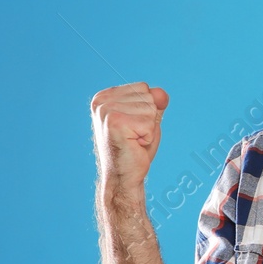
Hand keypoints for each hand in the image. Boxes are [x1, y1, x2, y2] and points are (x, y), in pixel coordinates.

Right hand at [91, 82, 168, 198]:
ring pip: (150, 109)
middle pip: (148, 96)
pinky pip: (149, 123)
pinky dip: (148, 137)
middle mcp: (101, 101)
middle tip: (134, 136)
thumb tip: (161, 93)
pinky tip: (134, 145)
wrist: (123, 176)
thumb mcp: (148, 118)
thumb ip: (155, 102)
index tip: (133, 126)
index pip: (143, 88)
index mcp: (105, 96)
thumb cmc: (135, 148)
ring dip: (149, 129)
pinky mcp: (115, 122)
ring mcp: (106, 111)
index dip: (146, 110)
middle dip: (149, 119)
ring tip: (133, 140)